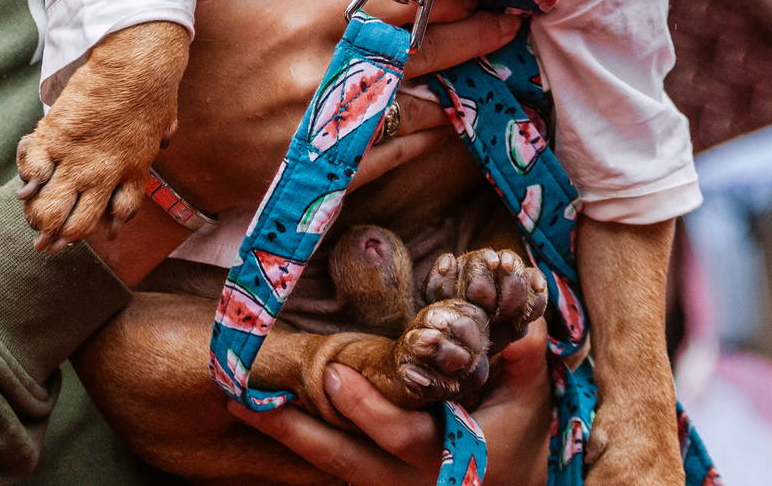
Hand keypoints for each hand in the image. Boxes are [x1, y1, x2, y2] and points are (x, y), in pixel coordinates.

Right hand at [169, 0, 520, 212]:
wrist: (155, 163)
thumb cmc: (181, 70)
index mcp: (298, 25)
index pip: (388, 2)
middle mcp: (320, 77)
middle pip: (417, 51)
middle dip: (470, 34)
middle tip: (510, 20)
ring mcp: (325, 131)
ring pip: (414, 105)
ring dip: (457, 87)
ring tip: (496, 67)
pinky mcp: (323, 174)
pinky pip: (391, 154)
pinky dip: (425, 138)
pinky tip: (452, 121)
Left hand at [230, 324, 554, 484]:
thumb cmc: (523, 437)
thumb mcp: (532, 397)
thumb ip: (524, 354)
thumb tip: (520, 304)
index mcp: (447, 456)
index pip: (399, 435)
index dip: (365, 408)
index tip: (332, 373)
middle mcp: (408, 482)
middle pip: (342, 462)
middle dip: (296, 430)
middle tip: (251, 399)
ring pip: (327, 469)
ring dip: (284, 436)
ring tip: (239, 404)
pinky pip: (327, 470)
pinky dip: (296, 446)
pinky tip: (261, 418)